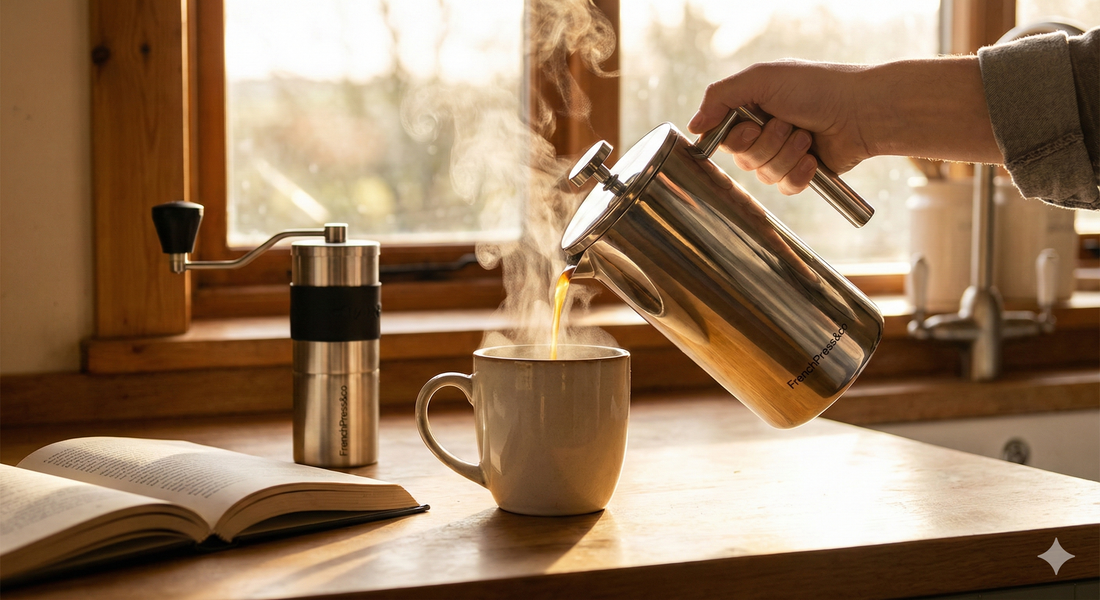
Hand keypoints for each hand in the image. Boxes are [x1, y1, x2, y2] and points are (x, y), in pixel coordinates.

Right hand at [688, 60, 872, 195]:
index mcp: (752, 108)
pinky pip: (784, 188)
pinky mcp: (803, 173)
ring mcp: (784, 153)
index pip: (722, 137)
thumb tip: (693, 128)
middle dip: (766, 144)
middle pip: (742, 159)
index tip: (752, 124)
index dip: (735, 137)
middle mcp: (764, 131)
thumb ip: (720, 97)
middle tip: (788, 124)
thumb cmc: (816, 88)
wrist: (860, 111)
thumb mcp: (762, 79)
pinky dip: (799, 175)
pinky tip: (813, 160)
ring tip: (807, 137)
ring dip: (786, 156)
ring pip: (764, 175)